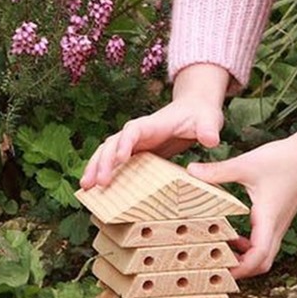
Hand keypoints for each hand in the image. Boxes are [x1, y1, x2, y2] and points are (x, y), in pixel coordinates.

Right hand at [80, 64, 230, 189]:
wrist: (194, 109)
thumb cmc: (201, 114)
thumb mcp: (209, 120)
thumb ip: (209, 129)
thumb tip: (211, 140)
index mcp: (152, 124)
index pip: (133, 131)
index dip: (124, 144)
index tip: (120, 159)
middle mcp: (138, 132)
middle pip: (113, 143)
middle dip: (102, 162)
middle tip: (96, 183)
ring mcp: (134, 142)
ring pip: (108, 152)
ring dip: (95, 168)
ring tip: (85, 188)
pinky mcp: (136, 151)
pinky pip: (114, 161)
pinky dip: (102, 171)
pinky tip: (94, 188)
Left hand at [186, 99, 296, 278]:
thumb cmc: (282, 159)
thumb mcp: (244, 164)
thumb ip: (217, 171)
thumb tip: (190, 170)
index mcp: (268, 219)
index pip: (258, 257)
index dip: (239, 269)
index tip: (219, 271)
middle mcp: (276, 226)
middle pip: (262, 264)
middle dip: (241, 270)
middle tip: (216, 266)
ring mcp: (278, 224)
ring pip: (265, 255)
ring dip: (245, 259)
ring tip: (222, 251)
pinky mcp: (278, 219)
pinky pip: (265, 242)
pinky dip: (250, 247)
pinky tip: (234, 235)